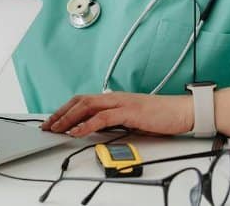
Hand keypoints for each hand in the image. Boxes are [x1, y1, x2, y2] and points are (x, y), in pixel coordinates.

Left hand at [40, 92, 192, 137]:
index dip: (65, 110)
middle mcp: (115, 98)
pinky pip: (103, 117)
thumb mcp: (132, 119)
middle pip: (80, 101)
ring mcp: (122, 103)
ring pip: (88, 106)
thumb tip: (97, 129)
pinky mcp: (130, 112)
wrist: (182, 111)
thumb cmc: (160, 115)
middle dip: (61, 113)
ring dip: (69, 118)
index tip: (53, 121)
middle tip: (47, 125)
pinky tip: (78, 131)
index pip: (83, 100)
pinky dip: (88, 124)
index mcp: (115, 99)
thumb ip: (115, 121)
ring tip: (57, 129)